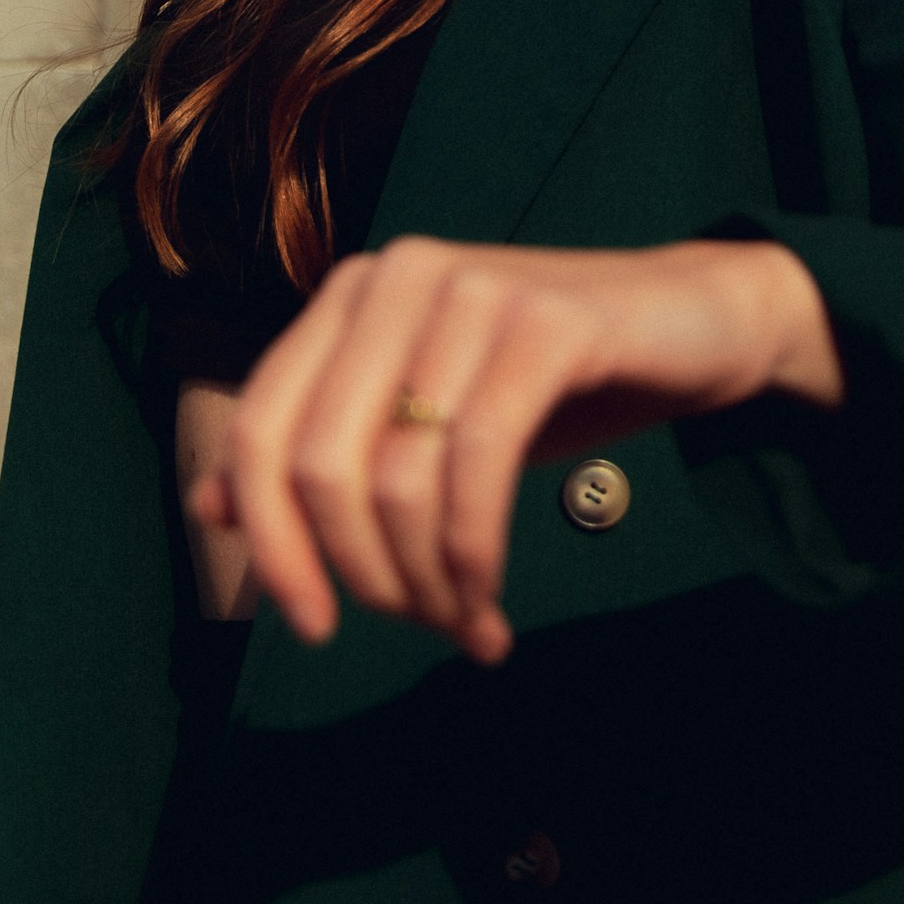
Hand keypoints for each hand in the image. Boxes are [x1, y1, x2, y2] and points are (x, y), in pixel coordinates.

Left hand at [186, 236, 840, 662]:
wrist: (696, 322)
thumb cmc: (550, 382)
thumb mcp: (427, 423)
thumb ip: (324, 453)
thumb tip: (207, 510)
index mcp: (348, 295)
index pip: (257, 431)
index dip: (269, 544)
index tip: (313, 626)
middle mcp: (395, 275)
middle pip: (316, 464)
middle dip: (360, 575)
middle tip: (421, 628)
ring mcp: (470, 289)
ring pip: (395, 477)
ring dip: (428, 584)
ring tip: (468, 625)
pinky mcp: (544, 320)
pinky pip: (476, 462)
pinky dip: (475, 557)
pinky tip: (493, 604)